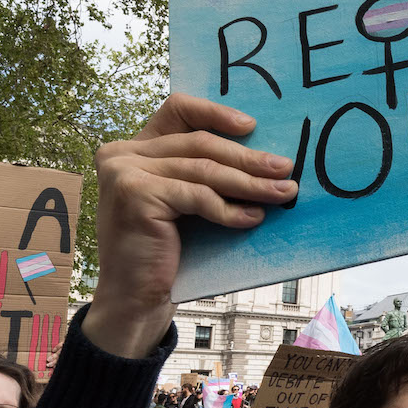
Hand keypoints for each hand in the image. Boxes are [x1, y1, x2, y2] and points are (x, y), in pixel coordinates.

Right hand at [88, 95, 296, 357]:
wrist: (135, 298)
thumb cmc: (165, 250)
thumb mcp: (183, 201)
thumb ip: (203, 172)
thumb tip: (265, 157)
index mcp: (132, 148)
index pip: (177, 109)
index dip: (215, 112)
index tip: (252, 126)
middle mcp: (121, 154)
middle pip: (199, 143)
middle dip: (248, 158)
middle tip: (286, 168)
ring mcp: (124, 173)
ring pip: (203, 170)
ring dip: (249, 183)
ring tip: (283, 191)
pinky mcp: (135, 196)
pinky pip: (198, 196)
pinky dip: (229, 208)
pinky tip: (253, 217)